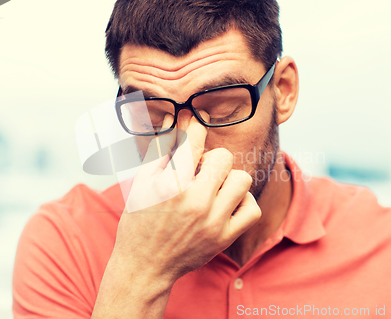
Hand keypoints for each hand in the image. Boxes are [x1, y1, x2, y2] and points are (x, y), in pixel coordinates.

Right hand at [113, 112, 261, 282]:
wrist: (145, 267)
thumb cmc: (139, 223)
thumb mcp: (141, 184)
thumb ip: (160, 152)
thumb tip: (177, 123)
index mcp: (169, 185)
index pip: (193, 140)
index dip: (194, 127)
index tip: (196, 125)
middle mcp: (194, 202)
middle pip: (223, 157)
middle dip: (211, 158)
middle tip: (199, 171)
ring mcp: (212, 222)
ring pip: (242, 179)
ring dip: (228, 179)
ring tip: (213, 188)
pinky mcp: (224, 238)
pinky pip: (252, 209)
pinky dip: (242, 202)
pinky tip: (226, 203)